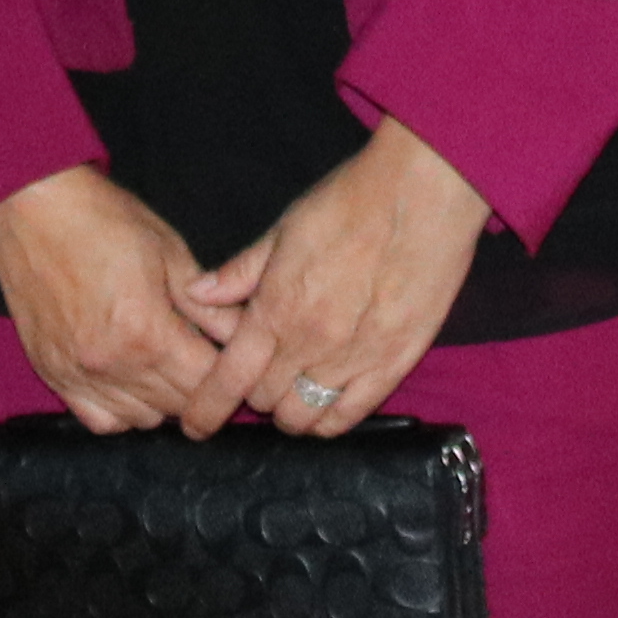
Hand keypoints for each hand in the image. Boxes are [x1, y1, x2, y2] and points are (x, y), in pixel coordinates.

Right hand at [0, 167, 224, 434]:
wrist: (30, 209)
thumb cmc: (103, 220)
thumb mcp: (168, 252)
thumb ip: (207, 305)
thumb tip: (243, 334)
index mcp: (147, 333)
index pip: (207, 381)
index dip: (230, 371)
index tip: (236, 355)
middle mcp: (112, 366)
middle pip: (178, 406)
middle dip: (202, 386)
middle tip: (206, 357)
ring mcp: (78, 377)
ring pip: (143, 420)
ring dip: (166, 400)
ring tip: (171, 366)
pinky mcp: (52, 376)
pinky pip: (100, 421)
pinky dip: (124, 411)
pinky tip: (134, 382)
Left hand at [180, 120, 488, 440]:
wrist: (423, 192)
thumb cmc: (350, 201)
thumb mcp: (285, 228)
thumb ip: (241, 271)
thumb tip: (196, 295)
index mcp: (276, 308)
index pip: (228, 380)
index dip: (205, 408)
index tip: (194, 424)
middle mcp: (310, 344)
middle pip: (264, 400)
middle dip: (253, 391)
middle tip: (261, 371)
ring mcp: (354, 359)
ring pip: (304, 417)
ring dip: (290, 409)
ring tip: (293, 388)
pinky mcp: (394, 364)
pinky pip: (350, 415)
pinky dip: (329, 417)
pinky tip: (325, 399)